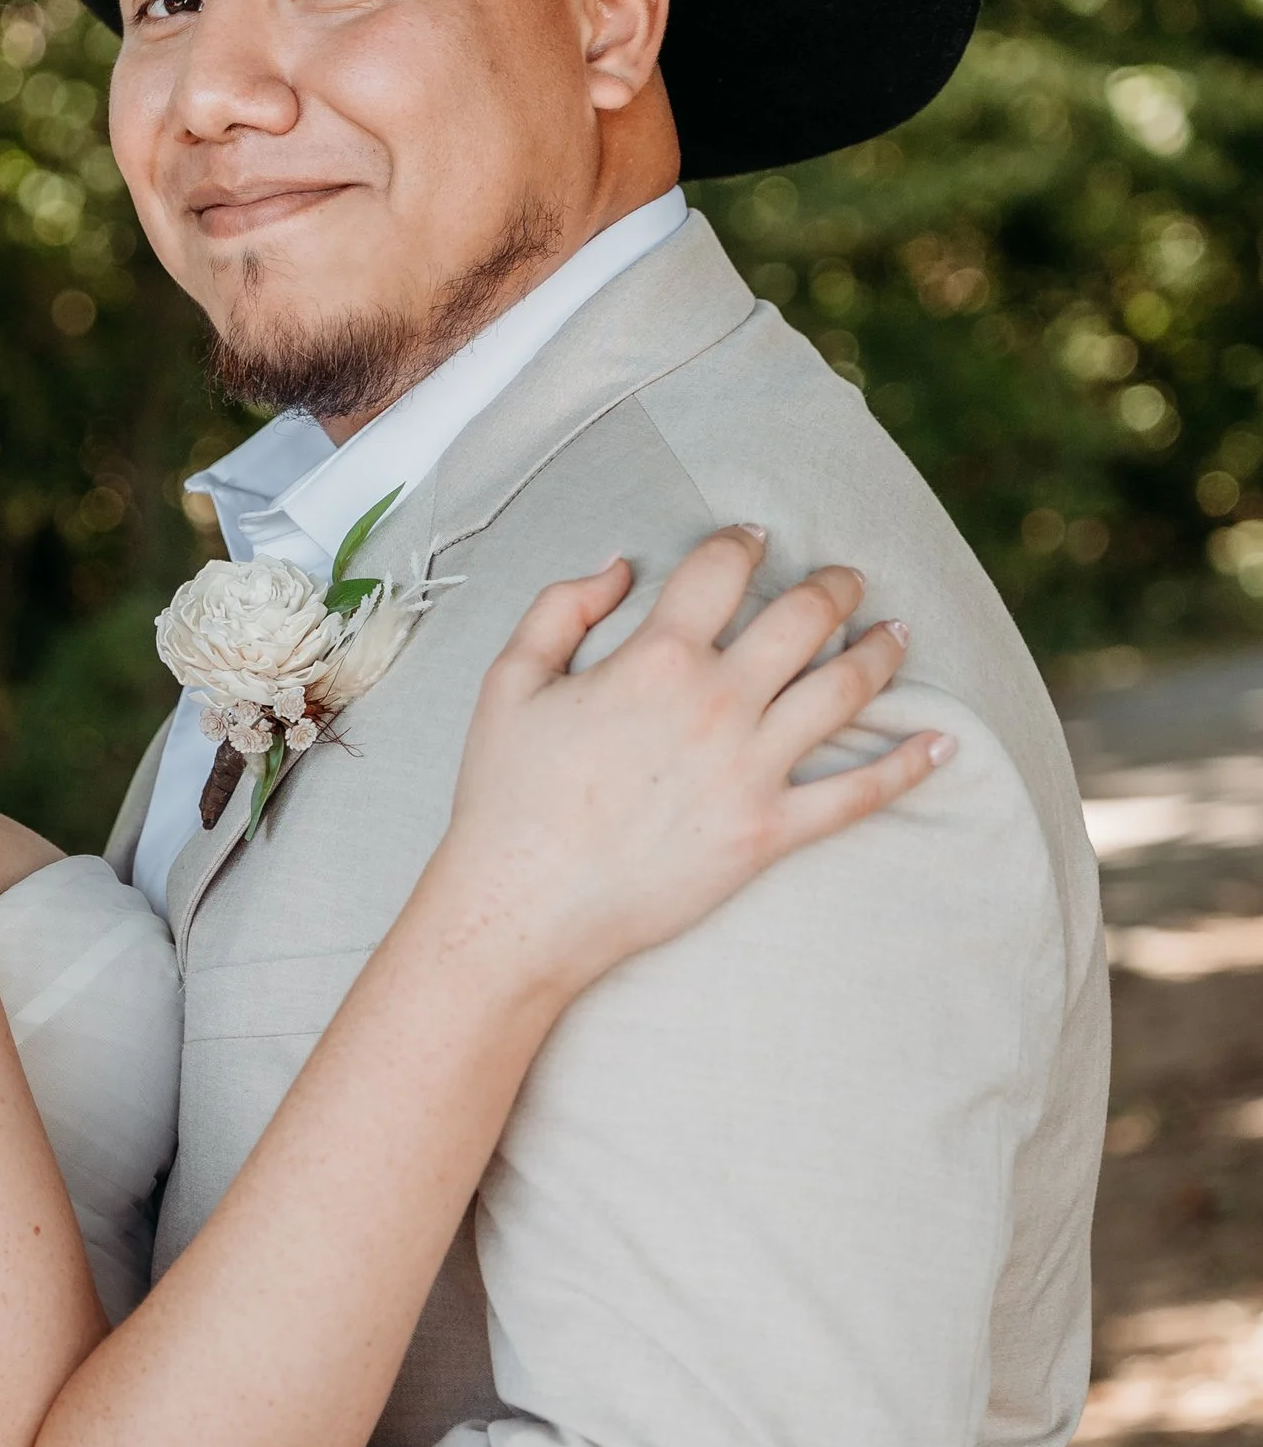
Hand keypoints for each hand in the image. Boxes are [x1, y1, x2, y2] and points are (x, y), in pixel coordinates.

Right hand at [439, 528, 948, 1005]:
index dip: (742, 543)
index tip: (755, 538)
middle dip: (835, 586)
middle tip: (848, 579)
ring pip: (844, 691)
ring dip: (879, 652)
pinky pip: (857, 793)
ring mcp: (750, 771)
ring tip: (896, 633)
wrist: (520, 908)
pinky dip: (907, 765)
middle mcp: (716, 704)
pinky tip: (941, 743)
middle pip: (804, 619)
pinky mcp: (768, 833)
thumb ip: (561, 608)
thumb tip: (620, 564)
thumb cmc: (504, 795)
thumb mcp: (509, 681)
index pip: (721, 571)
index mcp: (654, 658)